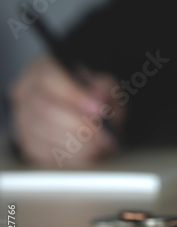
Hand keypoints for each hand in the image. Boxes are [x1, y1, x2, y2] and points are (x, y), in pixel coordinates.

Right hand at [8, 56, 125, 167]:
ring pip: (42, 133)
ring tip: (99, 146)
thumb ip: (103, 89)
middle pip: (45, 110)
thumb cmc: (92, 94)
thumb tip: (98, 99)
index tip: (97, 110)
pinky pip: (41, 152)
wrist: (82, 111)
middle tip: (102, 135)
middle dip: (78, 126)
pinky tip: (87, 154)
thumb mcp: (104, 84)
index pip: (49, 80)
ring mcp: (22, 119)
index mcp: (42, 70)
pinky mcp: (27, 142)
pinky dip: (67, 156)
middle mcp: (26, 93)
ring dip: (74, 144)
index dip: (74, 96)